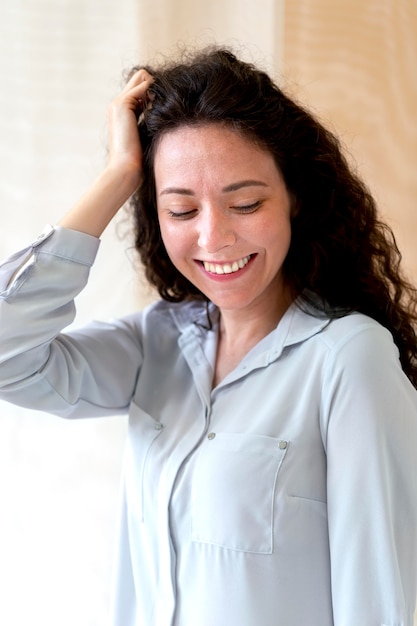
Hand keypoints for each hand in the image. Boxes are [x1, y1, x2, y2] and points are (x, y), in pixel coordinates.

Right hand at [58, 70, 152, 236]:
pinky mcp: (122, 104)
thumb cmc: (139, 162)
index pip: (141, 89)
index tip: (166, 110)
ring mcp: (118, 103)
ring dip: (157, 89)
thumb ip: (152, 126)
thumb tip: (168, 118)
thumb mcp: (147, 140)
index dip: (155, 94)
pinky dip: (155, 94)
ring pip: (143, 77)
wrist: (125, 170)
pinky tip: (161, 111)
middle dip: (157, 87)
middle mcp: (118, 105)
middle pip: (141, 77)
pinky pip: (144, 86)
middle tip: (167, 107)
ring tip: (164, 109)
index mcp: (122, 114)